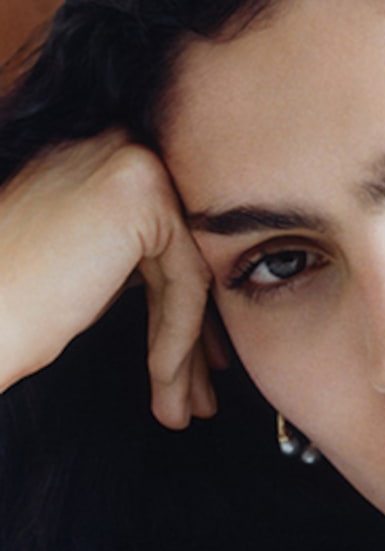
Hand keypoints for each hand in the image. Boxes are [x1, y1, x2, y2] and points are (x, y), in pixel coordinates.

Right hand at [0, 131, 218, 425]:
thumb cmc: (9, 302)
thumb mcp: (88, 270)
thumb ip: (136, 258)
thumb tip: (197, 288)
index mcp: (95, 153)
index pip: (160, 242)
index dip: (182, 312)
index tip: (197, 367)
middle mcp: (113, 138)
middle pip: (176, 256)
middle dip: (191, 338)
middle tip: (200, 398)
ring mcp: (129, 157)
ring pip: (184, 274)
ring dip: (185, 352)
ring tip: (184, 412)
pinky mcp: (140, 190)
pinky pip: (184, 281)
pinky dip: (176, 340)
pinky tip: (165, 385)